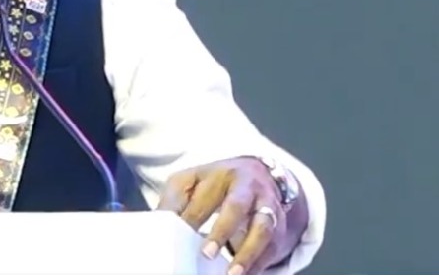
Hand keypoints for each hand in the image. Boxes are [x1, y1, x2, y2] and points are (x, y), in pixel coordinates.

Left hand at [157, 157, 286, 274]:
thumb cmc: (214, 183)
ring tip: (233, 274)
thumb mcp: (190, 182)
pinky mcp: (280, 225)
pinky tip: (246, 275)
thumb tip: (157, 224)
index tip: (178, 235)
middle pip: (237, 206)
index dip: (192, 217)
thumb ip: (173, 201)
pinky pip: (274, 246)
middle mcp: (247, 187)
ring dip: (249, 253)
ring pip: (263, 228)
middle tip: (206, 254)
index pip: (204, 196)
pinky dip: (261, 263)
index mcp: (220, 174)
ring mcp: (268, 205)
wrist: (258, 173)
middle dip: (222, 230)